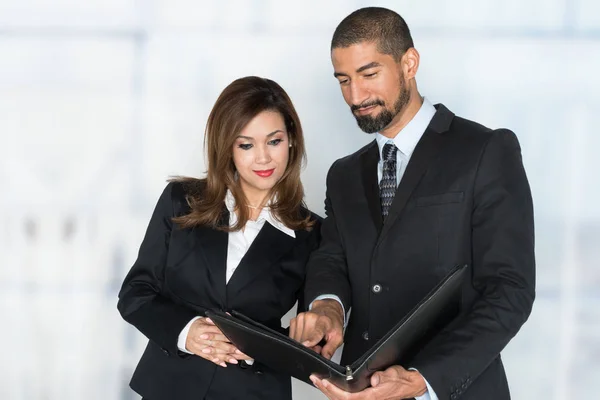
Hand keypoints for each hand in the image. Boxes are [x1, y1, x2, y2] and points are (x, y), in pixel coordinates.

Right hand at [185, 317, 250, 366]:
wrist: (182, 334)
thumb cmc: (195, 325)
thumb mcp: (203, 319)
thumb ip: (215, 320)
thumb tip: (227, 316)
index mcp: (203, 328)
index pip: (217, 331)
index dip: (226, 335)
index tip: (235, 338)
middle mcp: (202, 339)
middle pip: (217, 343)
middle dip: (229, 348)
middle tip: (238, 351)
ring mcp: (200, 347)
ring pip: (214, 352)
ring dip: (225, 356)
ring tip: (234, 359)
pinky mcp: (200, 353)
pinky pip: (209, 358)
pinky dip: (217, 361)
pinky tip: (224, 364)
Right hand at [289, 299, 343, 358]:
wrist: (327, 310)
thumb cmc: (332, 323)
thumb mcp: (338, 337)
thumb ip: (331, 348)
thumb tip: (324, 357)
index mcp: (323, 322)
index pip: (316, 332)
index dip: (310, 340)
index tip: (306, 344)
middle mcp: (310, 318)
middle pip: (304, 341)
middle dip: (310, 348)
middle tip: (318, 346)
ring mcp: (300, 318)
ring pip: (297, 341)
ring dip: (304, 344)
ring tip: (313, 340)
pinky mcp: (294, 320)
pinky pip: (293, 337)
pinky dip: (299, 340)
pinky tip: (306, 336)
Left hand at [310, 365, 426, 399]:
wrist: (408, 385)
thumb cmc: (400, 380)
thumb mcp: (394, 375)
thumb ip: (383, 377)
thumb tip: (374, 380)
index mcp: (371, 397)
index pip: (347, 397)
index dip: (334, 391)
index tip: (324, 382)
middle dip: (325, 390)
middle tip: (315, 379)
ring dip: (328, 391)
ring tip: (318, 382)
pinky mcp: (364, 398)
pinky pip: (346, 398)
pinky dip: (335, 393)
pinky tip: (330, 387)